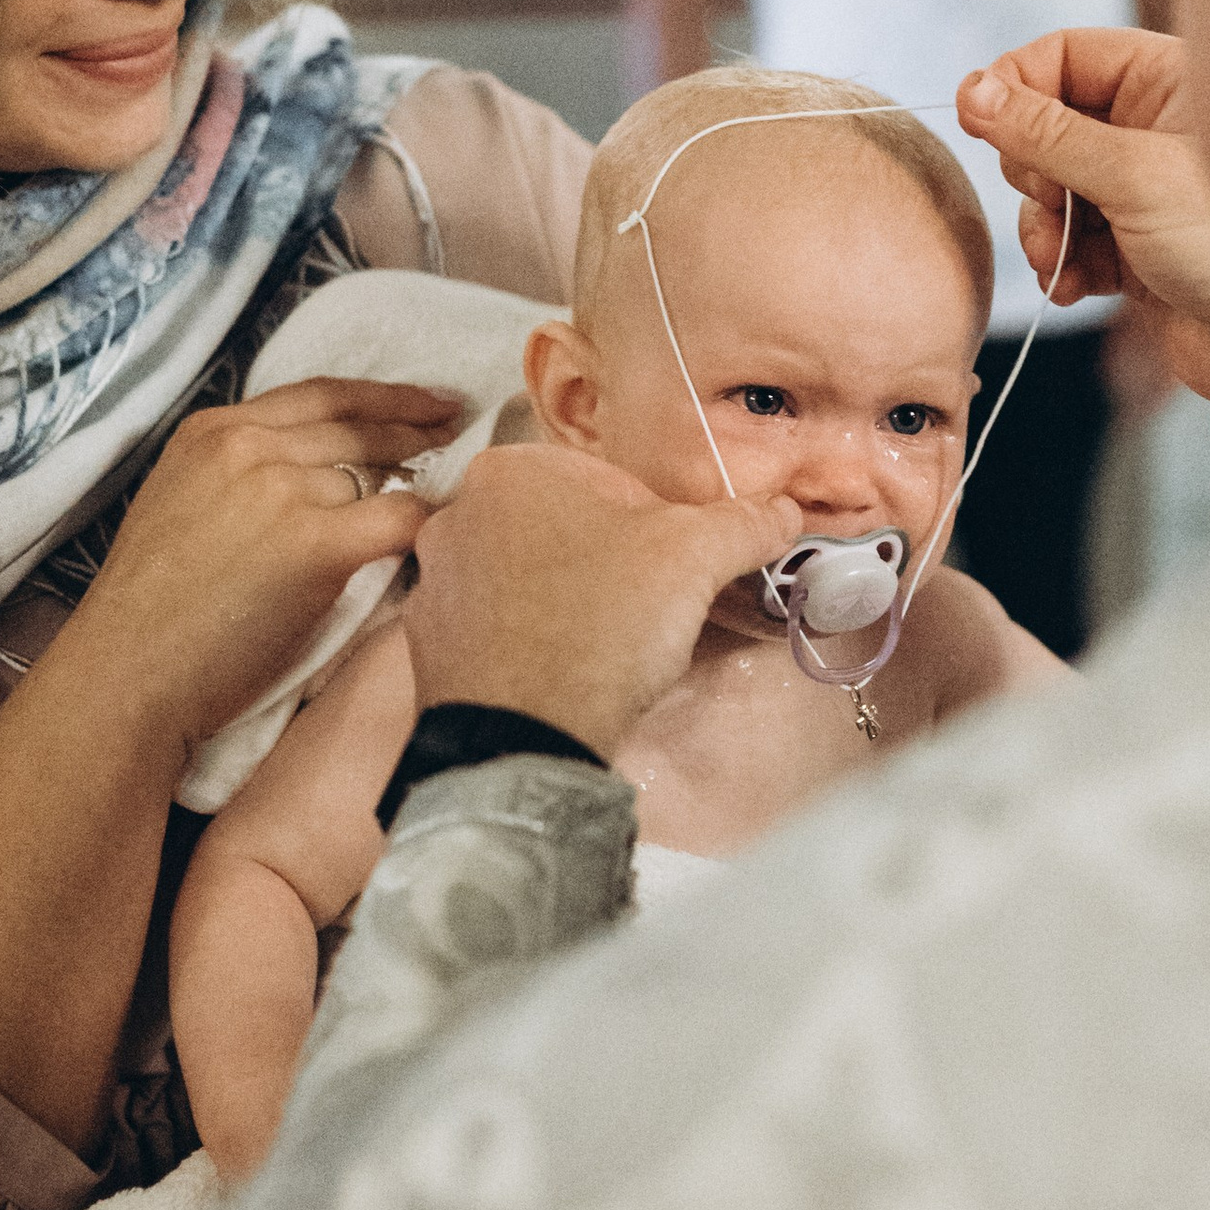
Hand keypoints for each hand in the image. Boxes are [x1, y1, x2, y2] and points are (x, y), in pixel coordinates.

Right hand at [59, 377, 459, 759]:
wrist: (126, 677)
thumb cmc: (149, 620)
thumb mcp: (180, 508)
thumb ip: (240, 478)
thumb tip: (322, 481)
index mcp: (211, 432)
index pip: (319, 396)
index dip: (384, 396)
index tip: (427, 400)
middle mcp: (247, 447)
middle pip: (357, 427)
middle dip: (419, 427)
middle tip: (463, 431)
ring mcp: (281, 490)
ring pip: (380, 478)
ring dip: (420, 491)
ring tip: (453, 502)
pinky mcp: (314, 543)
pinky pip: (399, 521)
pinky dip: (430, 528)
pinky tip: (450, 539)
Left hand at [402, 449, 800, 757]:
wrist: (525, 740)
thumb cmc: (604, 625)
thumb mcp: (694, 559)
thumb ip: (742, 523)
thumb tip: (782, 511)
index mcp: (511, 470)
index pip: (610, 483)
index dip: (657, 528)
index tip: (671, 572)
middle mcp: (456, 515)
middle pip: (564, 527)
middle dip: (608, 561)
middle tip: (644, 610)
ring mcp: (432, 583)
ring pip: (527, 577)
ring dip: (567, 601)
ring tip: (604, 646)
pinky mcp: (426, 645)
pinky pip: (495, 629)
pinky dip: (528, 643)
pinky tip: (562, 673)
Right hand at [959, 30, 1209, 413]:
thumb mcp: (1133, 176)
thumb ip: (1047, 133)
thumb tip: (973, 91)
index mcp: (1169, 81)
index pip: (1064, 54)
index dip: (1016, 84)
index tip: (979, 120)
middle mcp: (1153, 127)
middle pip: (1046, 122)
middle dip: (1032, 170)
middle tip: (1054, 201)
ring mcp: (1141, 189)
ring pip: (1051, 187)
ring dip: (1043, 226)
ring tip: (1060, 260)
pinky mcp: (1134, 246)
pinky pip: (1069, 239)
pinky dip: (1061, 263)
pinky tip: (1076, 287)